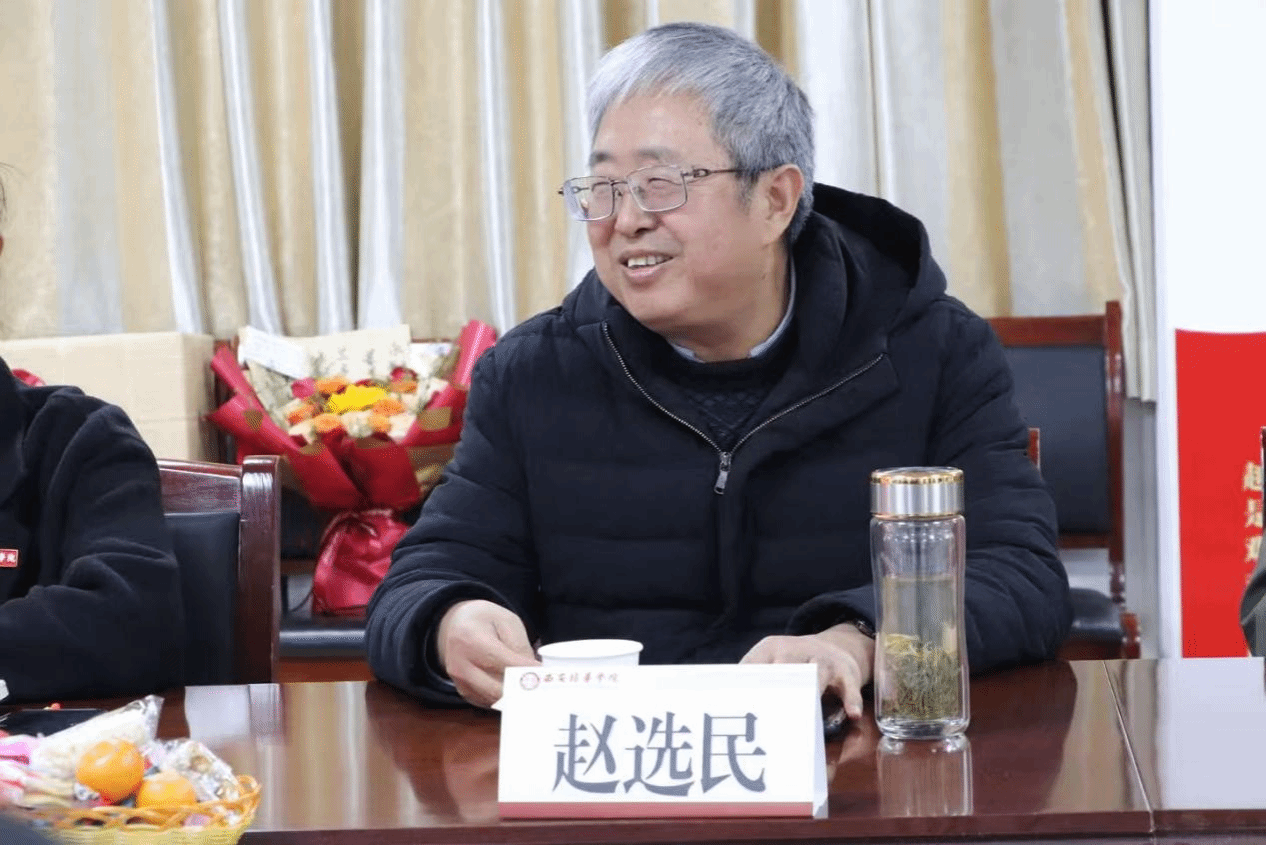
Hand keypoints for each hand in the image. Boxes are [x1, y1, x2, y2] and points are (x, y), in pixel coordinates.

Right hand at [436, 599, 538, 707]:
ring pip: (495, 699)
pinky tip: (520, 691)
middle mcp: (460, 665)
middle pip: (498, 689)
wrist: (456, 624)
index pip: (505, 664)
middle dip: (524, 690)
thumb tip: (535, 673)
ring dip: (517, 697)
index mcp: (471, 641)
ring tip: (537, 690)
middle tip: (546, 689)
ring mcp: (459, 682)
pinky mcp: (464, 692)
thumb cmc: (485, 620)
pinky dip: (506, 698)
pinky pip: (489, 702)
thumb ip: (520, 647)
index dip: (529, 673)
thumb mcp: (507, 622)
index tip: (548, 677)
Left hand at [740, 623, 874, 720]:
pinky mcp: (845, 673)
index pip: (754, 665)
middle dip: (778, 690)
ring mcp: (821, 660)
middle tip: (769, 717)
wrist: (834, 647)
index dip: (746, 685)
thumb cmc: (793, 664)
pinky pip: (848, 687)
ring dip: (812, 692)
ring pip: (817, 673)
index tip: (737, 707)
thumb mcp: (769, 662)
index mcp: (770, 650)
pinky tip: (852, 713)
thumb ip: (750, 680)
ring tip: (804, 715)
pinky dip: (850, 700)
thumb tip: (722, 704)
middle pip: (784, 669)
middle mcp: (795, 651)